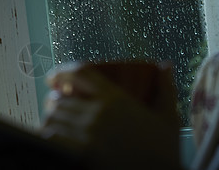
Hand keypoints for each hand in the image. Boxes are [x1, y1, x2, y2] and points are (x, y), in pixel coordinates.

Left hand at [41, 62, 181, 168]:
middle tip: (54, 108)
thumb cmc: (165, 151)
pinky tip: (54, 140)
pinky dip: (49, 136)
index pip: (81, 72)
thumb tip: (166, 65)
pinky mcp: (83, 152)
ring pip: (54, 118)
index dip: (62, 71)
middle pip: (61, 99)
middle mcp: (99, 112)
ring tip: (55, 124)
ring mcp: (89, 133)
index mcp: (116, 98)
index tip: (52, 77)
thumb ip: (165, 88)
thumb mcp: (169, 116)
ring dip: (50, 120)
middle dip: (54, 103)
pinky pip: (53, 138)